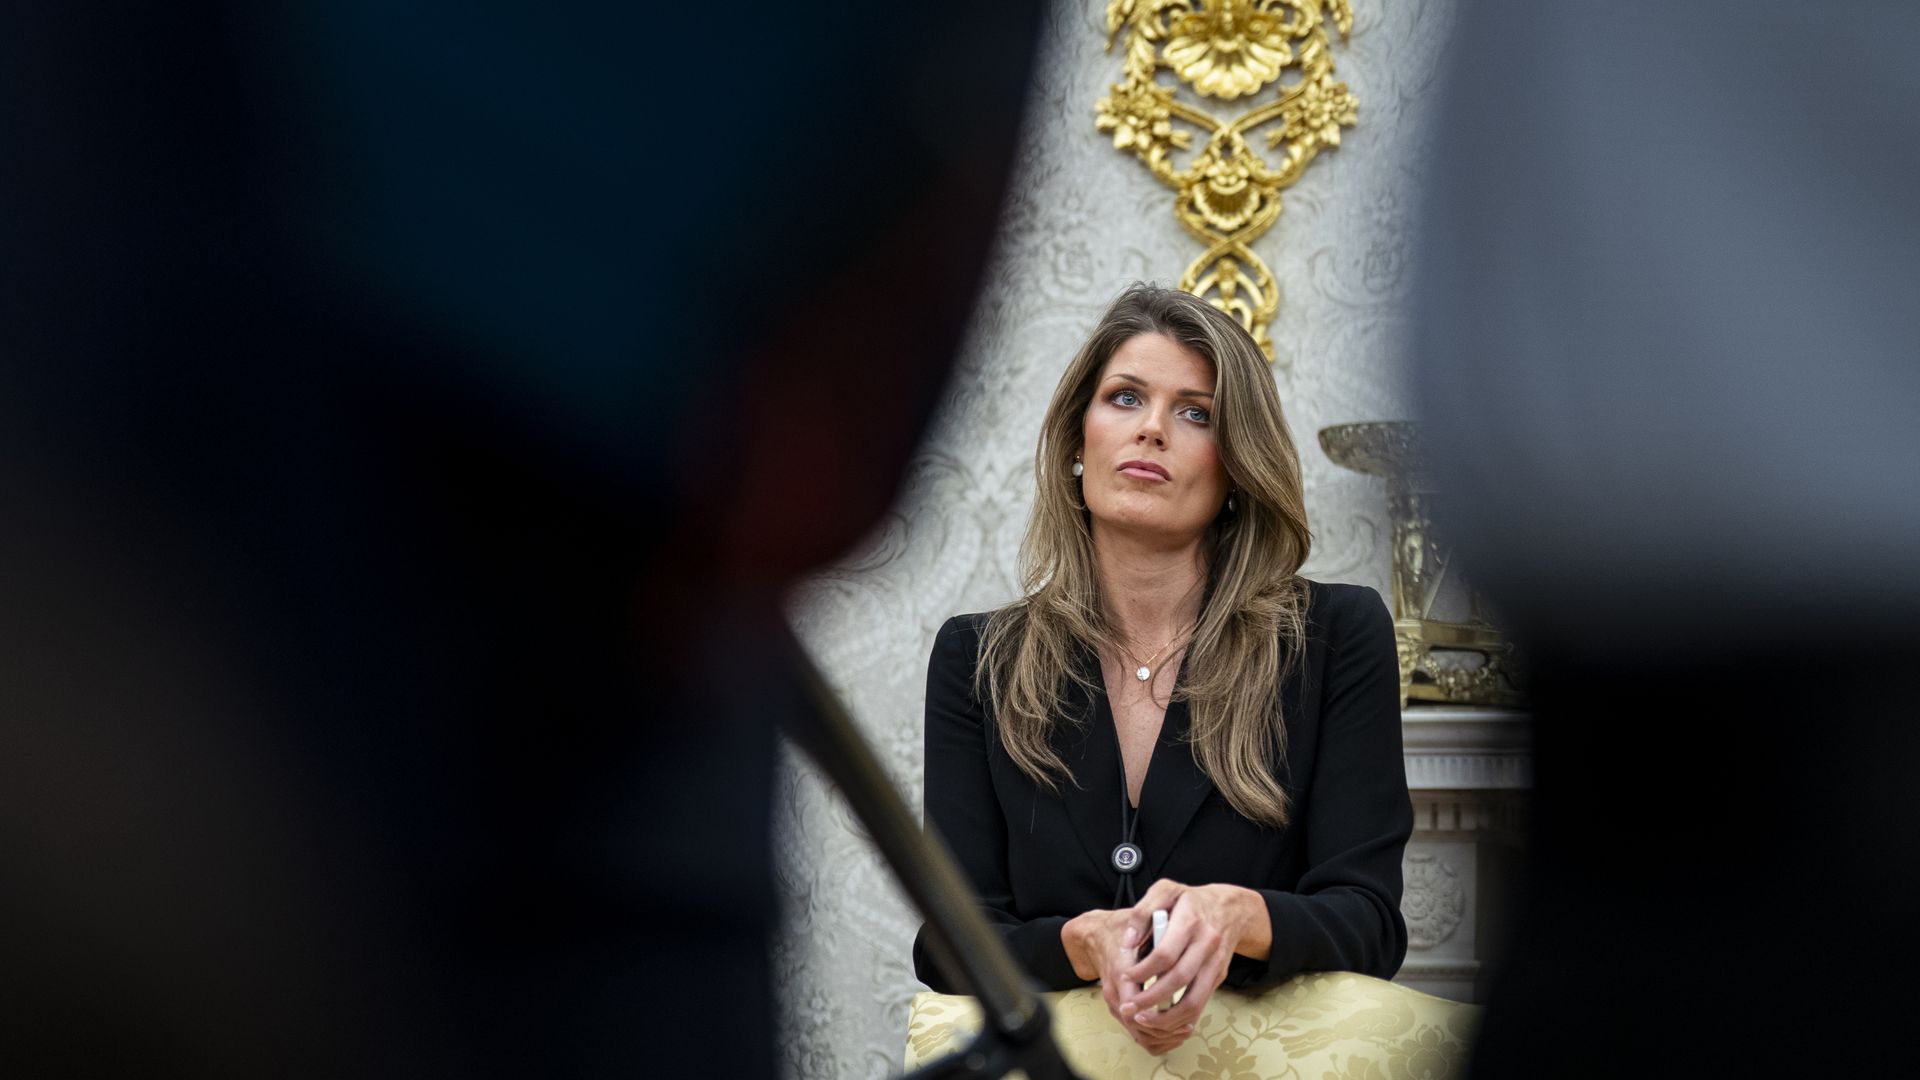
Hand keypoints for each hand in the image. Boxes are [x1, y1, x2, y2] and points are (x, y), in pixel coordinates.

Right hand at [1061, 908, 1193, 1054]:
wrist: (1096, 938)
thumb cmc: (1120, 931)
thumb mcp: (1137, 926)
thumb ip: (1155, 937)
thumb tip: (1180, 949)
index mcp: (1121, 972)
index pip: (1136, 1004)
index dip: (1160, 1013)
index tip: (1182, 1011)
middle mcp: (1115, 992)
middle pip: (1139, 1026)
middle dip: (1165, 1029)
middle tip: (1188, 1025)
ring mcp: (1115, 1003)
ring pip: (1139, 1034)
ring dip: (1162, 1036)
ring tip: (1184, 1030)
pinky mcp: (1119, 1009)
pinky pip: (1136, 1033)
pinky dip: (1154, 1038)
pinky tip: (1172, 1032)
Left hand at [1114, 880, 1268, 1050]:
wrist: (1230, 909)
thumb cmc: (1190, 900)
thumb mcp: (1165, 890)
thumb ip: (1143, 911)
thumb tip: (1128, 942)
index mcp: (1190, 920)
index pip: (1166, 953)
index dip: (1143, 969)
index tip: (1126, 976)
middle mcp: (1207, 943)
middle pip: (1179, 980)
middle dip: (1151, 999)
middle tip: (1129, 1007)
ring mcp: (1215, 963)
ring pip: (1194, 999)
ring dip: (1168, 1016)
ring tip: (1143, 1019)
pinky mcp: (1219, 976)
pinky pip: (1202, 1002)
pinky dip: (1182, 1017)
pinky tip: (1164, 1019)